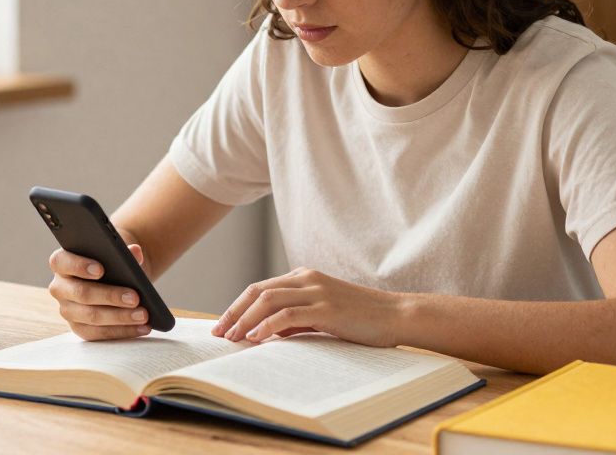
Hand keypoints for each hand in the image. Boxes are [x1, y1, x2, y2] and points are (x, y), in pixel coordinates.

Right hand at [48, 245, 152, 340]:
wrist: (113, 278)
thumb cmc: (110, 262)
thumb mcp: (115, 253)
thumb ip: (123, 250)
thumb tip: (135, 252)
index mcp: (62, 263)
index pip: (62, 262)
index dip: (79, 266)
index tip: (100, 270)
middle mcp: (60, 287)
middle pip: (81, 293)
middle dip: (110, 296)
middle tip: (135, 298)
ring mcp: (67, 310)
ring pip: (91, 316)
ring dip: (120, 317)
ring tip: (143, 315)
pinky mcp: (79, 328)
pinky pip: (99, 333)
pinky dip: (123, 331)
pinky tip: (142, 327)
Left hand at [211, 267, 403, 346]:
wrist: (396, 316)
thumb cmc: (361, 319)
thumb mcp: (322, 314)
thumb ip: (296, 318)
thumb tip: (266, 332)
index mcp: (304, 277)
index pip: (260, 289)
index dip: (238, 306)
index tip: (223, 325)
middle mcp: (307, 279)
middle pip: (258, 291)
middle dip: (234, 312)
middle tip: (218, 333)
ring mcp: (316, 292)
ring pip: (268, 300)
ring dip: (245, 320)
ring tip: (232, 338)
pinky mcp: (326, 308)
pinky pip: (288, 315)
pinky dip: (267, 325)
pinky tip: (256, 338)